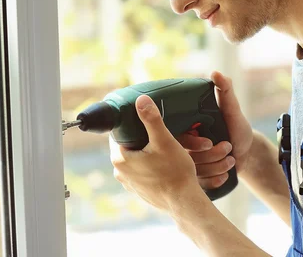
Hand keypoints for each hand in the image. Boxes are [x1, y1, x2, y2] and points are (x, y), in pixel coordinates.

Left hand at [109, 94, 201, 211]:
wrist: (184, 201)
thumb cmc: (174, 172)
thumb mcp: (164, 140)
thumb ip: (151, 119)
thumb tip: (141, 100)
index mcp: (120, 159)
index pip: (118, 133)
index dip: (130, 124)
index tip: (141, 117)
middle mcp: (120, 173)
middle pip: (126, 145)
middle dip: (139, 137)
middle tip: (155, 130)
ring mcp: (130, 183)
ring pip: (134, 158)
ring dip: (144, 151)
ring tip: (160, 145)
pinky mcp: (140, 190)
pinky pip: (141, 171)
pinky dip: (149, 164)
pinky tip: (162, 162)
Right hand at [178, 71, 253, 190]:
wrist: (247, 151)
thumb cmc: (237, 127)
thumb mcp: (232, 110)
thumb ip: (225, 91)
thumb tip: (216, 72)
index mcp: (187, 128)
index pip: (179, 137)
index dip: (193, 142)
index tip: (209, 141)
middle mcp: (184, 147)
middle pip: (187, 158)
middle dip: (211, 157)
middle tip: (229, 149)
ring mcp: (190, 165)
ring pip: (195, 173)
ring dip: (217, 167)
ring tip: (231, 160)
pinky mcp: (197, 179)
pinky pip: (200, 185)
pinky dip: (216, 181)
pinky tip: (226, 174)